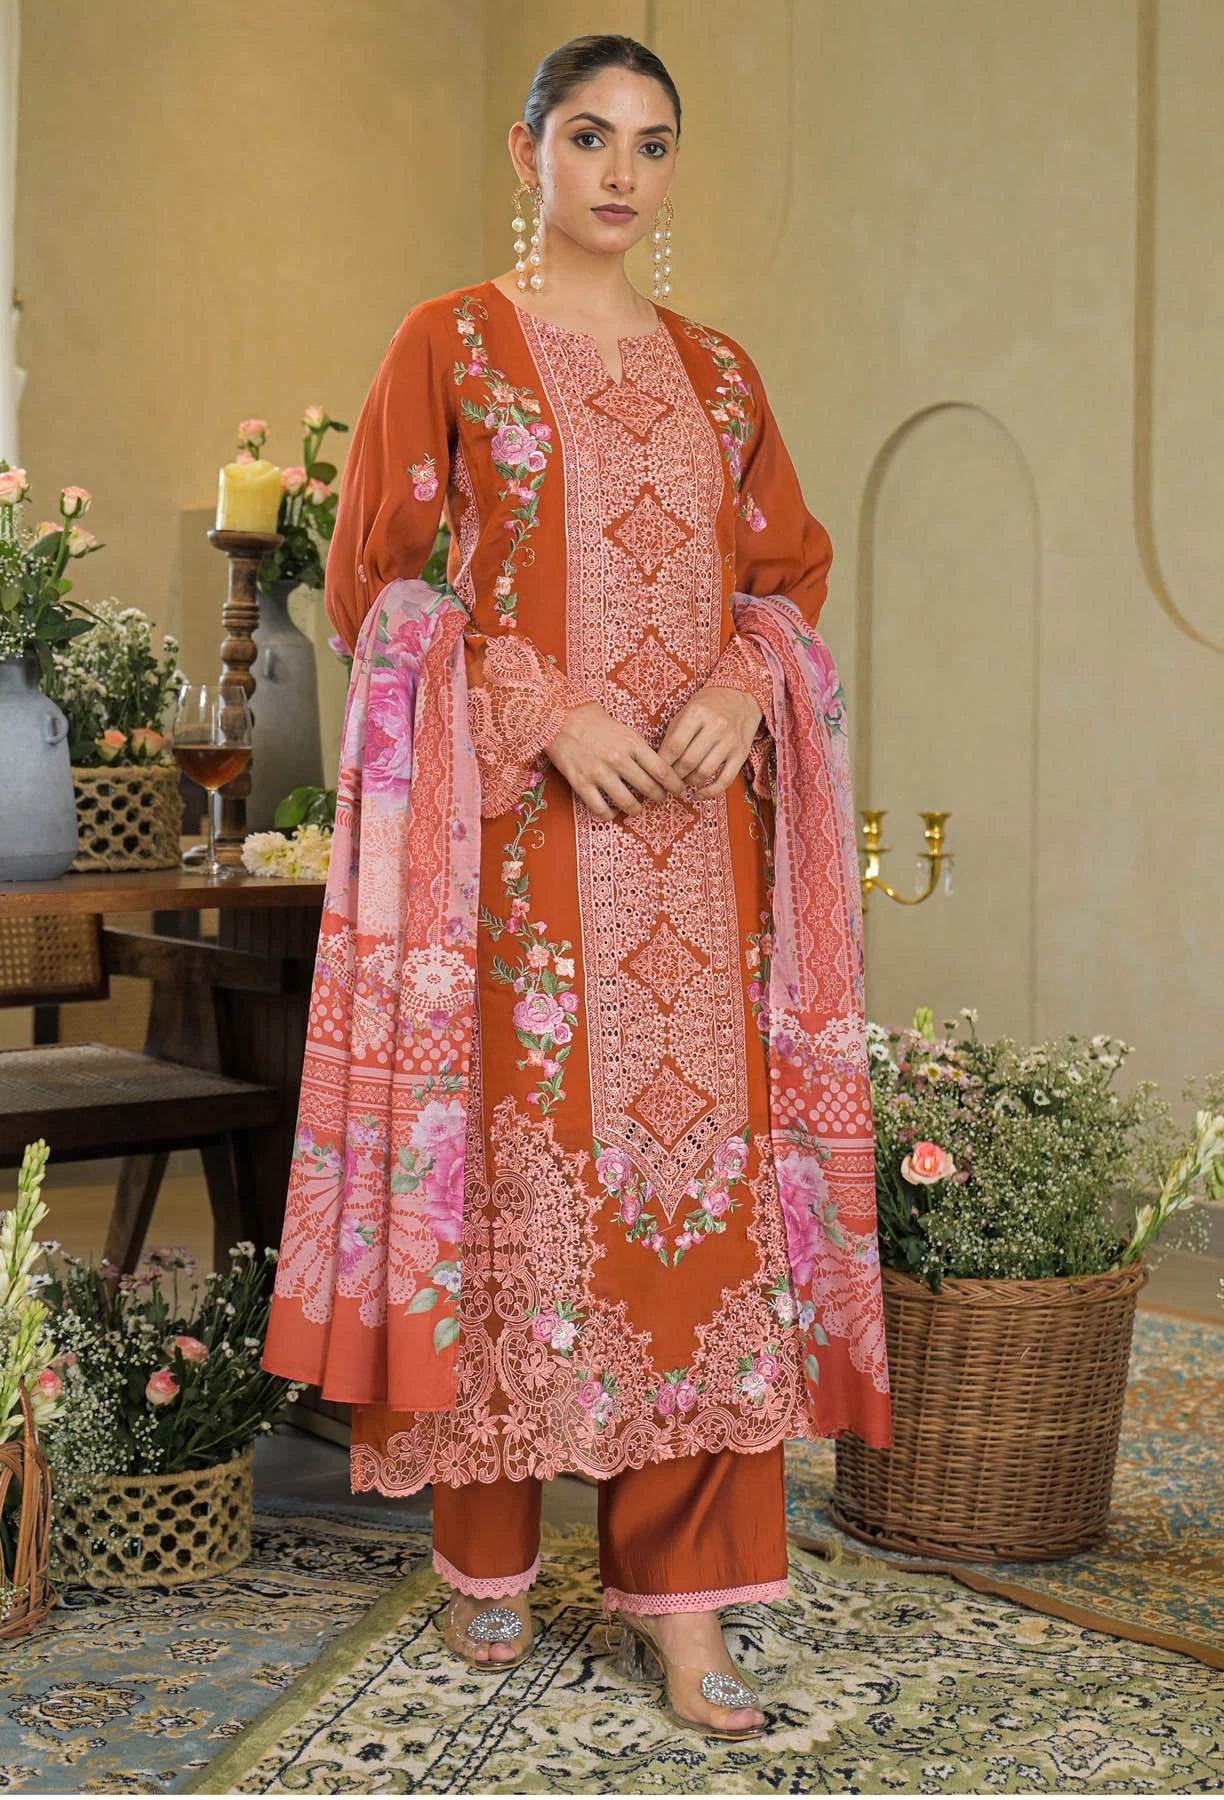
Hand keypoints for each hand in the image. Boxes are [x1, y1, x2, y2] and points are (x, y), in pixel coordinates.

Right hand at [545, 701, 688, 821]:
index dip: (675, 784)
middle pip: (649, 788)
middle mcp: (617, 759)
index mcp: (631, 743)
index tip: (679, 790)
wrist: (559, 717)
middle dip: (659, 798)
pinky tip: (612, 811)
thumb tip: (657, 769)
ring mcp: (598, 773)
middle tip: (660, 799)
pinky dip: (610, 815)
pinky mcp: (580, 783)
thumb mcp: (624, 729)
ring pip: (628, 803)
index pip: (662, 770)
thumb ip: (639, 749)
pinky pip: (601, 810)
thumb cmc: (593, 721)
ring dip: (636, 809)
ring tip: (637, 808)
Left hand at [658, 686, 762, 797]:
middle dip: (674, 776)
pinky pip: (725, 780)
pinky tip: (698, 795)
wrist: (740, 696)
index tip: (656, 772)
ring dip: (689, 783)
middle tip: (668, 780)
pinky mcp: (741, 754)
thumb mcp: (686, 711)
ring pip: (704, 772)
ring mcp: (730, 741)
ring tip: (682, 783)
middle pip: (688, 762)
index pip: (674, 746)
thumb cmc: (708, 705)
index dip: (663, 764)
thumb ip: (673, 734)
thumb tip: (659, 763)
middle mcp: (716, 726)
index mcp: (697, 713)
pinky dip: (709, 793)